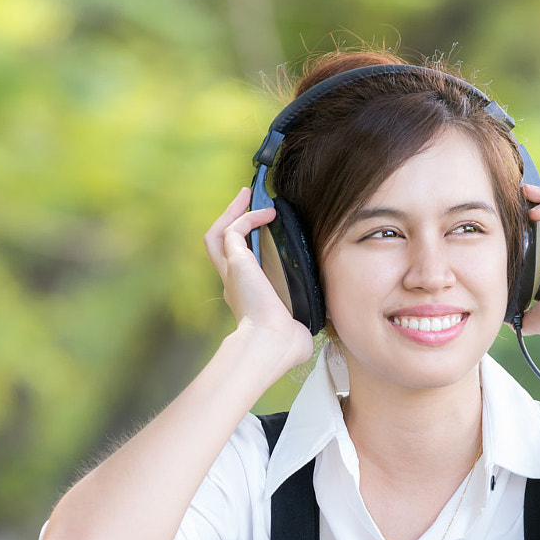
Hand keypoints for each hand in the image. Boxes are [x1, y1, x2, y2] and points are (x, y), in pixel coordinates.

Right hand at [203, 188, 314, 367]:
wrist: (271, 344)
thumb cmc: (285, 345)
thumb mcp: (299, 326)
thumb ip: (304, 317)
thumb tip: (321, 318)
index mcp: (247, 299)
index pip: (239, 268)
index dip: (247, 248)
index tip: (264, 234)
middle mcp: (235, 284)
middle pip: (220, 246)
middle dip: (231, 221)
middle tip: (246, 202)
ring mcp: (233, 273)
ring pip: (218, 235)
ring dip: (232, 212)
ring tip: (248, 195)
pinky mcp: (237, 263)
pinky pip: (235, 230)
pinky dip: (248, 217)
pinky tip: (267, 212)